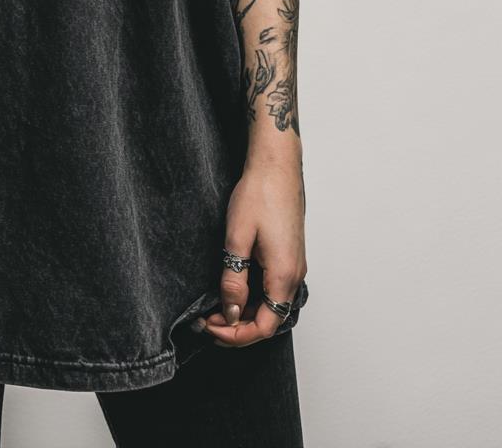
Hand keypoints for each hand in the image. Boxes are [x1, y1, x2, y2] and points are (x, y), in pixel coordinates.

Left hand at [201, 157, 305, 347]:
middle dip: (237, 327)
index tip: (210, 327)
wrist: (277, 166)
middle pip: (269, 320)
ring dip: (245, 312)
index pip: (264, 326)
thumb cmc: (259, 194)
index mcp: (284, 275)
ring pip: (271, 305)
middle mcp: (295, 275)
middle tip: (206, 320)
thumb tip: (231, 312)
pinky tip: (233, 289)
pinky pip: (273, 289)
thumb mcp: (237, 238)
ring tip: (215, 307)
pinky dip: (253, 297)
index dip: (236, 335)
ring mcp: (294, 265)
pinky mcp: (289, 256)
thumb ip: (234, 279)